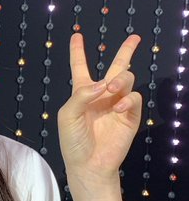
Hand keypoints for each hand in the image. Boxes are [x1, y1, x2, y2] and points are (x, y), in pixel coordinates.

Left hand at [58, 33, 142, 186]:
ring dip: (120, 80)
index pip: (80, 67)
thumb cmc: (73, 141)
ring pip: (126, 79)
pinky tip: (117, 107)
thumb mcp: (67, 115)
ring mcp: (117, 104)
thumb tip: (103, 83)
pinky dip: (127, 99)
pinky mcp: (130, 116)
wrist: (88, 164)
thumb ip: (81, 95)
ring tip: (111, 89)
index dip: (78, 51)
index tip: (77, 35)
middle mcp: (101, 95)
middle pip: (116, 67)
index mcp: (82, 92)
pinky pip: (134, 98)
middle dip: (126, 51)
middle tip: (134, 38)